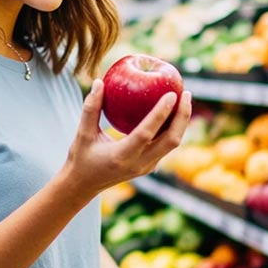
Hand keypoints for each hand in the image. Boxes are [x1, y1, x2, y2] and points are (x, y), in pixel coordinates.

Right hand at [63, 80, 191, 193]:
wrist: (85, 185)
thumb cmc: (81, 157)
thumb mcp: (82, 133)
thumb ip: (90, 108)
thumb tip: (99, 81)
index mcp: (121, 156)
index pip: (146, 133)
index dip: (161, 114)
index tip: (171, 94)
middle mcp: (138, 164)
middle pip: (171, 141)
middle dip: (182, 117)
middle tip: (186, 93)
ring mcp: (147, 167)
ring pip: (172, 144)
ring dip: (181, 122)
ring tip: (185, 98)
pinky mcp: (149, 166)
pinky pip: (166, 145)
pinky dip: (173, 127)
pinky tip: (173, 110)